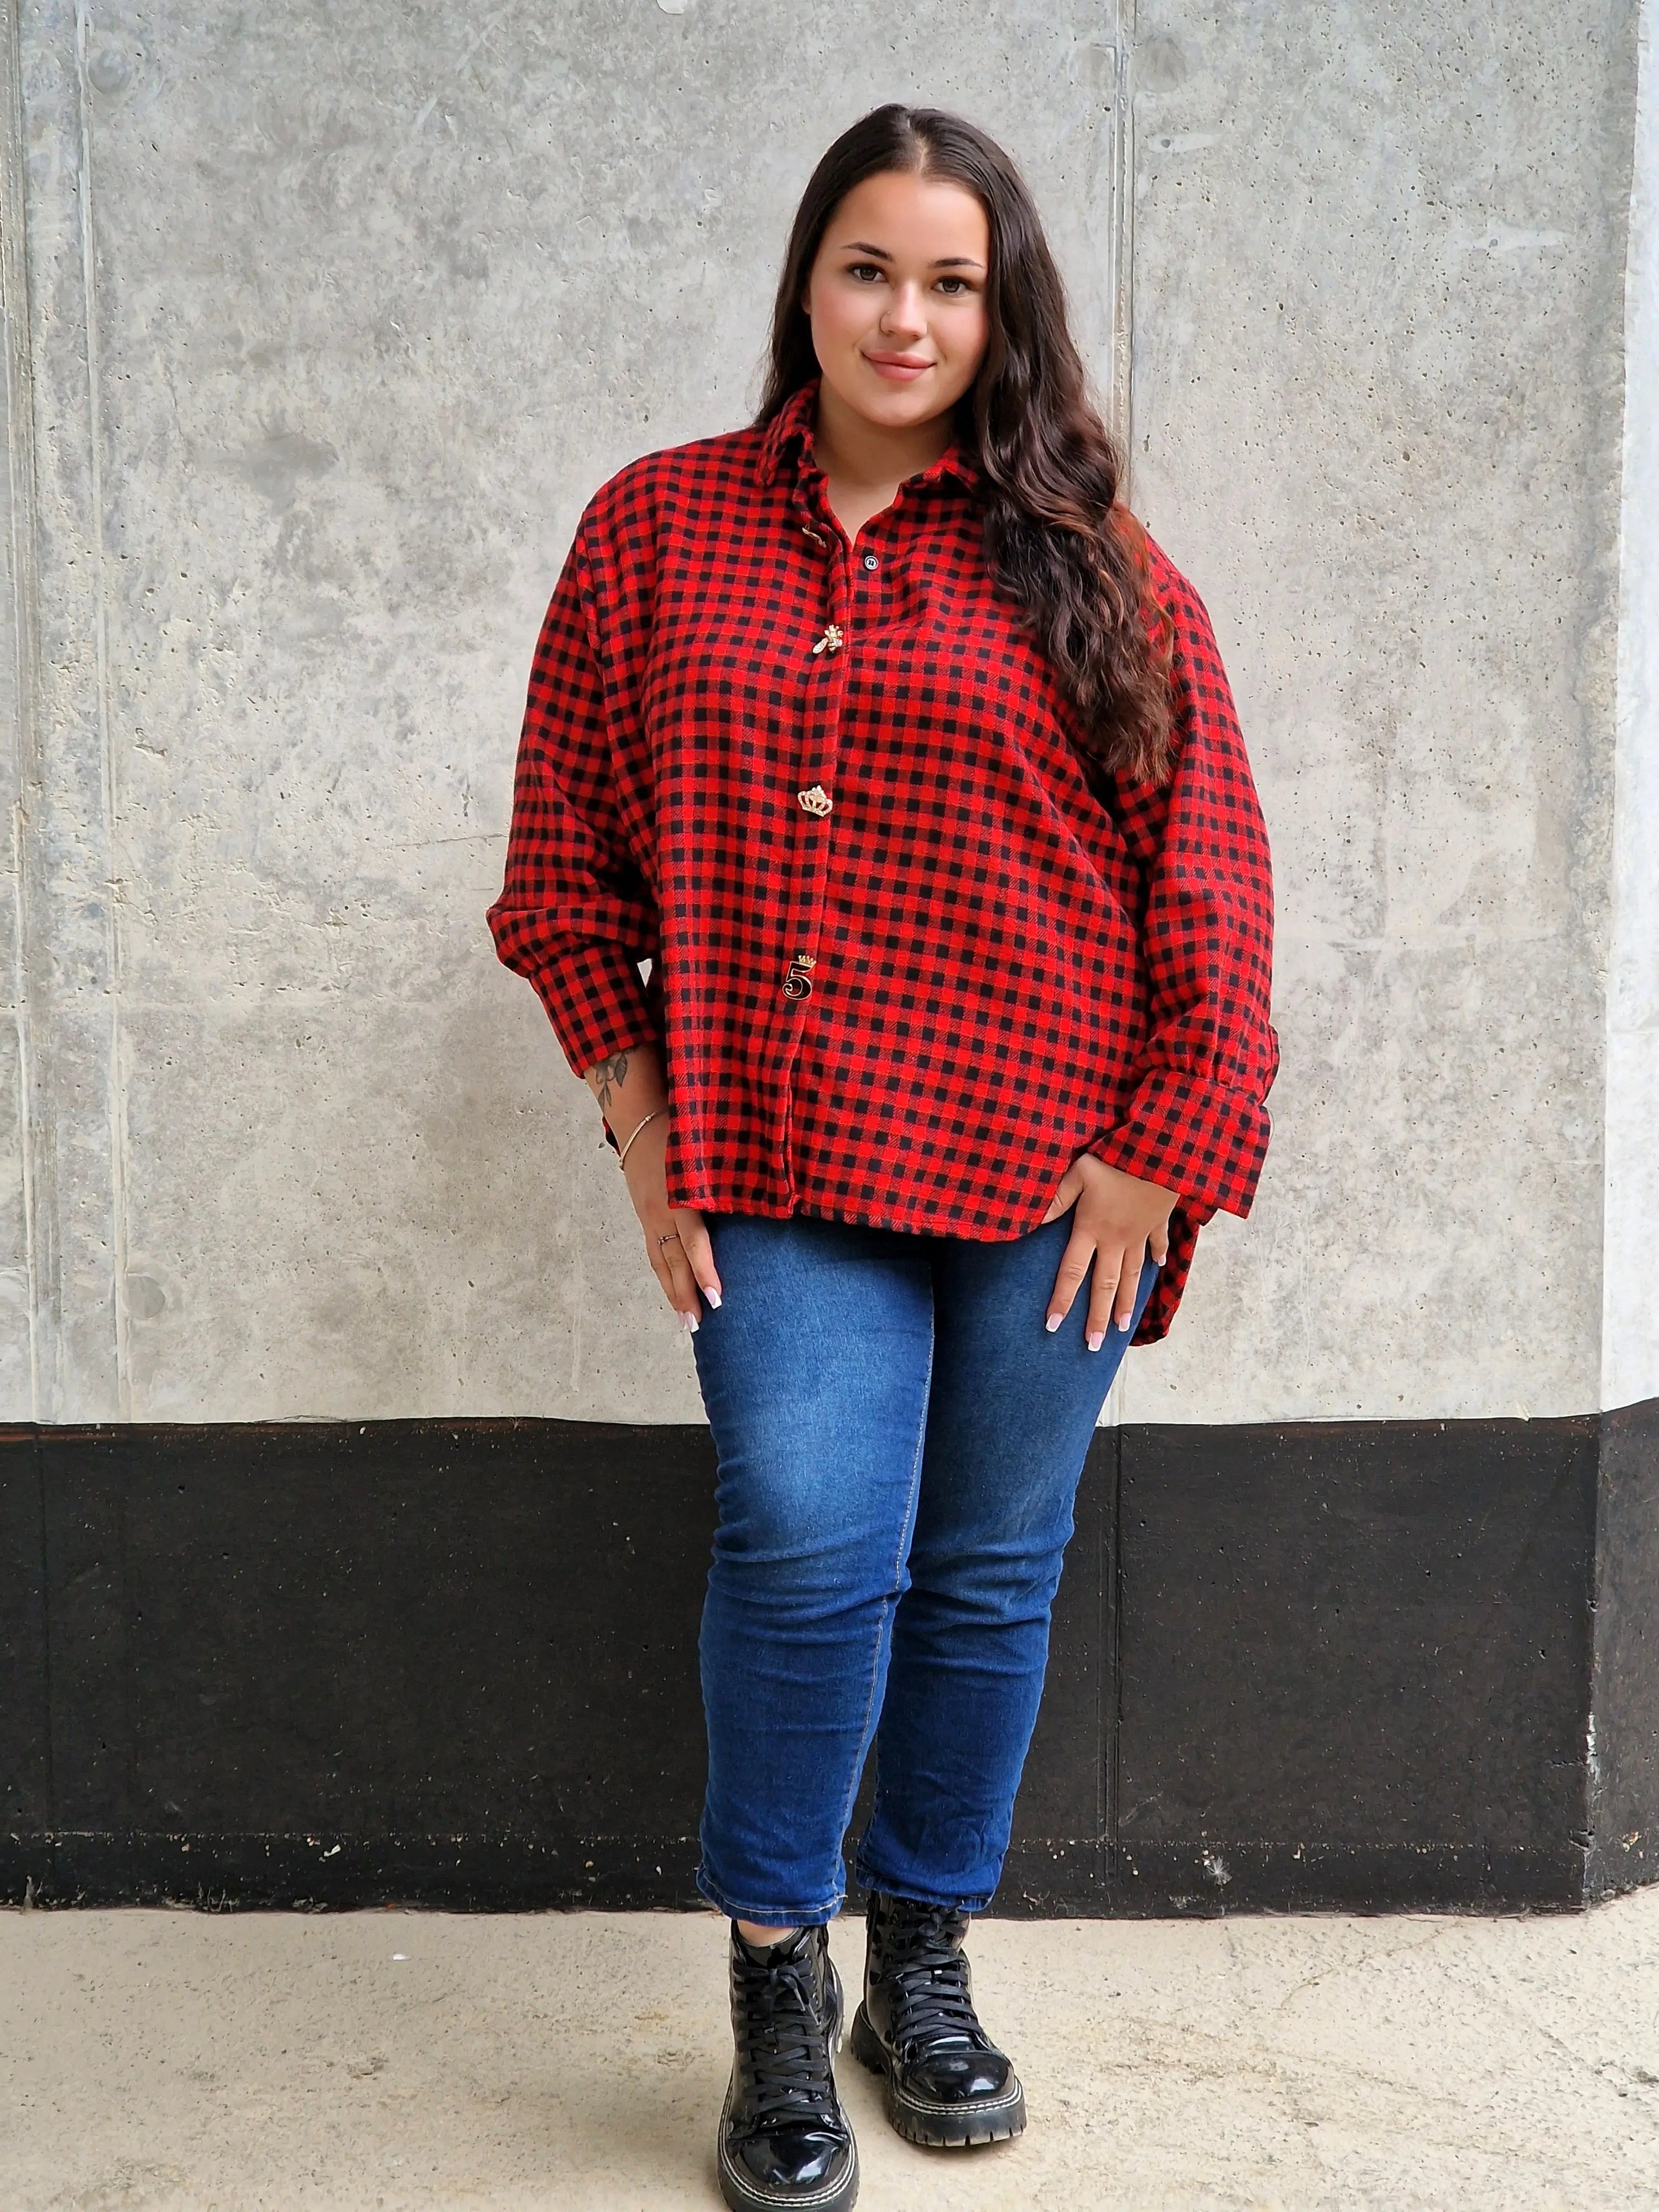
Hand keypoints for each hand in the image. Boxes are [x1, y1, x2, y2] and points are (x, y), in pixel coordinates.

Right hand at [618, 1110, 722, 1331]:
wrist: (637, 1117)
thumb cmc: (681, 1129)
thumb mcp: (706, 1150)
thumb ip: (729, 1176)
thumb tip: (768, 1196)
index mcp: (680, 1196)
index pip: (693, 1243)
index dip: (704, 1272)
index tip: (717, 1299)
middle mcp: (660, 1211)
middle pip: (672, 1261)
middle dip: (684, 1295)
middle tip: (697, 1326)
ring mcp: (649, 1215)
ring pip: (660, 1261)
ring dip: (672, 1292)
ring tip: (684, 1320)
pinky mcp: (644, 1215)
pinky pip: (653, 1252)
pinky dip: (664, 1274)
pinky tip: (672, 1290)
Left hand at [1040, 1154, 1175, 1347]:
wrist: (1162, 1149)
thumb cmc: (1116, 1157)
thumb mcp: (1079, 1172)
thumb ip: (1055, 1199)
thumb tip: (1031, 1223)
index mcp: (1091, 1229)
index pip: (1072, 1272)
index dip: (1062, 1300)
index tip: (1052, 1326)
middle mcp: (1115, 1239)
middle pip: (1104, 1285)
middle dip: (1097, 1317)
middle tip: (1093, 1345)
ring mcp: (1140, 1233)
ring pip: (1132, 1274)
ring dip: (1127, 1302)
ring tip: (1123, 1326)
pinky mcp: (1158, 1220)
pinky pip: (1157, 1243)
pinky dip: (1157, 1256)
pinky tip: (1159, 1268)